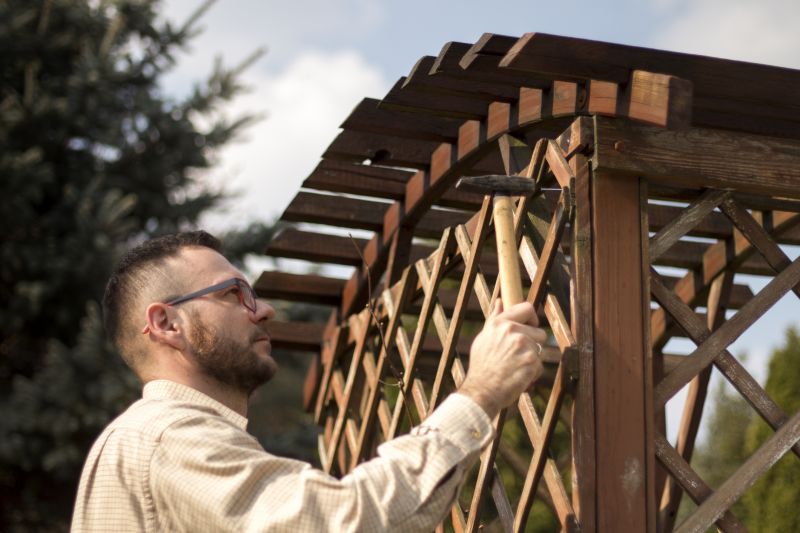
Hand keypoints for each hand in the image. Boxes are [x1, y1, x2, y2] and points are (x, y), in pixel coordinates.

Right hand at [459, 301, 545, 418]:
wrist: (481, 391)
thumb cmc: (481, 366)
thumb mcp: (483, 338)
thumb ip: (495, 319)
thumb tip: (500, 301)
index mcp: (500, 323)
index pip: (527, 308)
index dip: (532, 319)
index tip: (530, 328)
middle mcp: (512, 331)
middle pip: (539, 333)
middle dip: (533, 345)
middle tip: (517, 357)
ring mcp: (524, 345)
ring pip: (539, 350)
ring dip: (531, 360)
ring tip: (514, 368)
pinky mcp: (532, 361)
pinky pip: (539, 366)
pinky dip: (531, 374)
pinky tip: (517, 377)